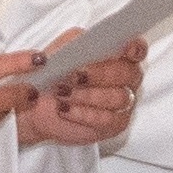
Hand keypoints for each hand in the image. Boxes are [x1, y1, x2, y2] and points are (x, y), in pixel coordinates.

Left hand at [16, 40, 140, 145]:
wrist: (37, 106)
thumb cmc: (50, 77)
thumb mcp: (49, 56)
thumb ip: (56, 49)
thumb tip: (54, 54)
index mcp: (114, 54)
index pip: (136, 48)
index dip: (135, 48)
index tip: (125, 49)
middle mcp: (124, 77)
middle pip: (127, 73)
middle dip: (100, 74)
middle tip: (75, 76)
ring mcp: (122, 102)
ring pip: (118, 97)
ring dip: (88, 95)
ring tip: (63, 94)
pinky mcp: (115, 124)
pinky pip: (108, 119)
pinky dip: (84, 113)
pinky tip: (66, 109)